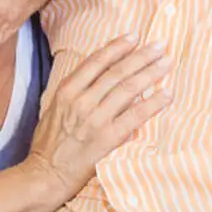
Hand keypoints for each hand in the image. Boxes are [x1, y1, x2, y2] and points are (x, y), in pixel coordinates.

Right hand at [24, 36, 172, 200]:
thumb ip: (77, 93)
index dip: (118, 47)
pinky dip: (153, 103)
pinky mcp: (107, 138)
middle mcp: (81, 100)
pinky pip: (135, 116)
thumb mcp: (55, 109)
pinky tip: (167, 94)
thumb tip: (104, 81)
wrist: (44, 175)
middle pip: (117, 71)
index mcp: (67, 90)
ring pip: (128, 89)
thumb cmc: (49, 143)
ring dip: (151, 73)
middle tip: (160, 45)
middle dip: (141, 56)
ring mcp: (95, 119)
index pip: (97, 61)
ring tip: (167, 62)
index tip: (135, 36)